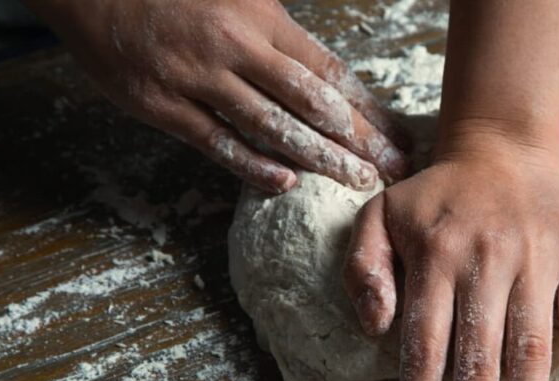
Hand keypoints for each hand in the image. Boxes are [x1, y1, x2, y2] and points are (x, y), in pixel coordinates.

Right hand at [30, 0, 407, 191]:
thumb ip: (280, 28)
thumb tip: (327, 71)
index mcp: (261, 18)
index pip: (327, 71)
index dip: (365, 107)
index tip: (395, 134)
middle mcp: (235, 49)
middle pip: (311, 103)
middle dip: (357, 139)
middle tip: (392, 169)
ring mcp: (198, 80)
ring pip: (271, 127)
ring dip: (319, 158)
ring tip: (356, 182)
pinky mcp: (163, 106)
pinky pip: (216, 143)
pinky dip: (252, 165)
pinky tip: (286, 184)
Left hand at [344, 134, 558, 380]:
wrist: (504, 147)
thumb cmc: (436, 197)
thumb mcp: (379, 215)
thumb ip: (363, 270)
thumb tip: (377, 330)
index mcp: (434, 257)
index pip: (423, 350)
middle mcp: (485, 260)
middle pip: (477, 361)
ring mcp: (536, 258)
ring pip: (532, 348)